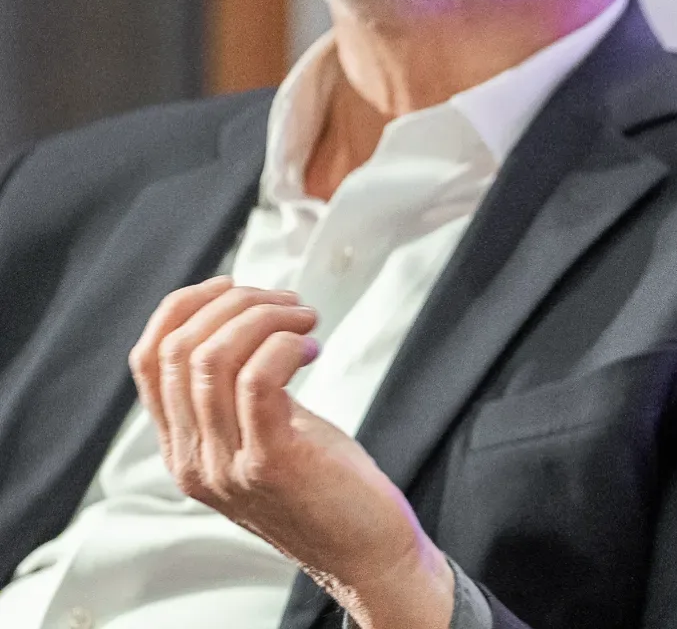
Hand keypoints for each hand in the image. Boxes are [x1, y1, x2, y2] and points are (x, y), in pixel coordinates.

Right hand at [132, 277, 455, 628]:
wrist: (366, 553)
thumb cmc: (326, 487)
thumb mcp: (264, 434)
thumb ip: (239, 393)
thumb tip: (245, 318)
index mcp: (181, 447)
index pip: (149, 359)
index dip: (186, 307)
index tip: (235, 285)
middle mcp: (190, 458)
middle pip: (180, 349)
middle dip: (237, 304)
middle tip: (290, 303)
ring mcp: (225, 464)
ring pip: (212, 358)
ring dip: (265, 318)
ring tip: (306, 319)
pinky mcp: (270, 463)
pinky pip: (256, 382)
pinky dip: (283, 346)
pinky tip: (312, 347)